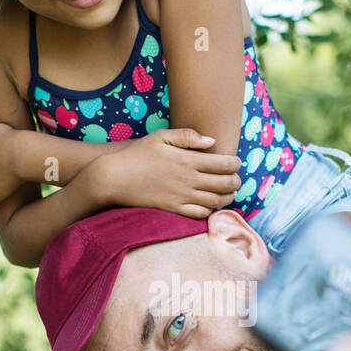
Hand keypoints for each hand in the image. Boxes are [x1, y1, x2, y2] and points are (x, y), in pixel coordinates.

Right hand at [98, 127, 240, 216]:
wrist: (114, 178)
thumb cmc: (137, 155)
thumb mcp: (160, 137)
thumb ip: (187, 136)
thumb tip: (211, 141)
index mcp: (188, 160)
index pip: (224, 163)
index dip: (236, 163)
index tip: (236, 163)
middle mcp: (188, 180)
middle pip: (225, 184)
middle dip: (236, 181)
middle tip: (236, 179)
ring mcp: (182, 196)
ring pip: (216, 201)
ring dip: (227, 197)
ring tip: (228, 193)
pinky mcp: (173, 209)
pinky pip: (199, 214)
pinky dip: (210, 211)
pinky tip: (210, 205)